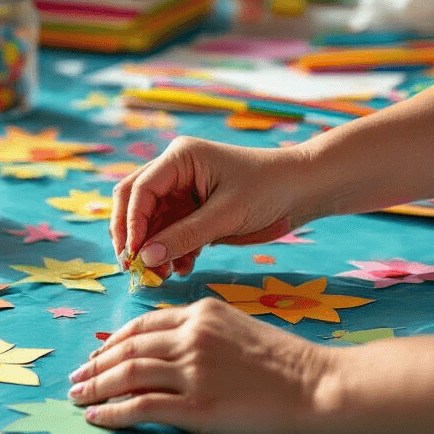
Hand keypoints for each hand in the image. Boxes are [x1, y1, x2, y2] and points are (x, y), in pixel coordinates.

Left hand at [67, 299, 332, 433]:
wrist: (322, 388)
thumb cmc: (289, 365)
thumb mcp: (241, 330)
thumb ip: (204, 333)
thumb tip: (168, 349)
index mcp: (202, 313)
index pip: (142, 325)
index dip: (112, 342)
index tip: (95, 355)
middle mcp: (192, 336)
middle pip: (127, 349)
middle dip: (95, 365)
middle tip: (75, 379)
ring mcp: (194, 370)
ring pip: (127, 374)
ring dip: (95, 388)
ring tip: (77, 399)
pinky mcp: (198, 405)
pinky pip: (140, 406)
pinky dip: (112, 413)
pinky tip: (97, 419)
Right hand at [110, 137, 310, 277]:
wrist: (303, 190)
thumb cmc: (269, 190)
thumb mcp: (226, 215)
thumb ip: (184, 236)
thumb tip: (145, 258)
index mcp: (180, 158)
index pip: (139, 190)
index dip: (131, 224)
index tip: (133, 256)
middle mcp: (174, 170)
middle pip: (134, 203)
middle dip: (132, 237)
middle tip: (135, 269)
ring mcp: (182, 190)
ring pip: (149, 222)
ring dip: (151, 249)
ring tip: (163, 275)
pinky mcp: (192, 209)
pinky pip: (169, 232)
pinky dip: (170, 251)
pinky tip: (182, 268)